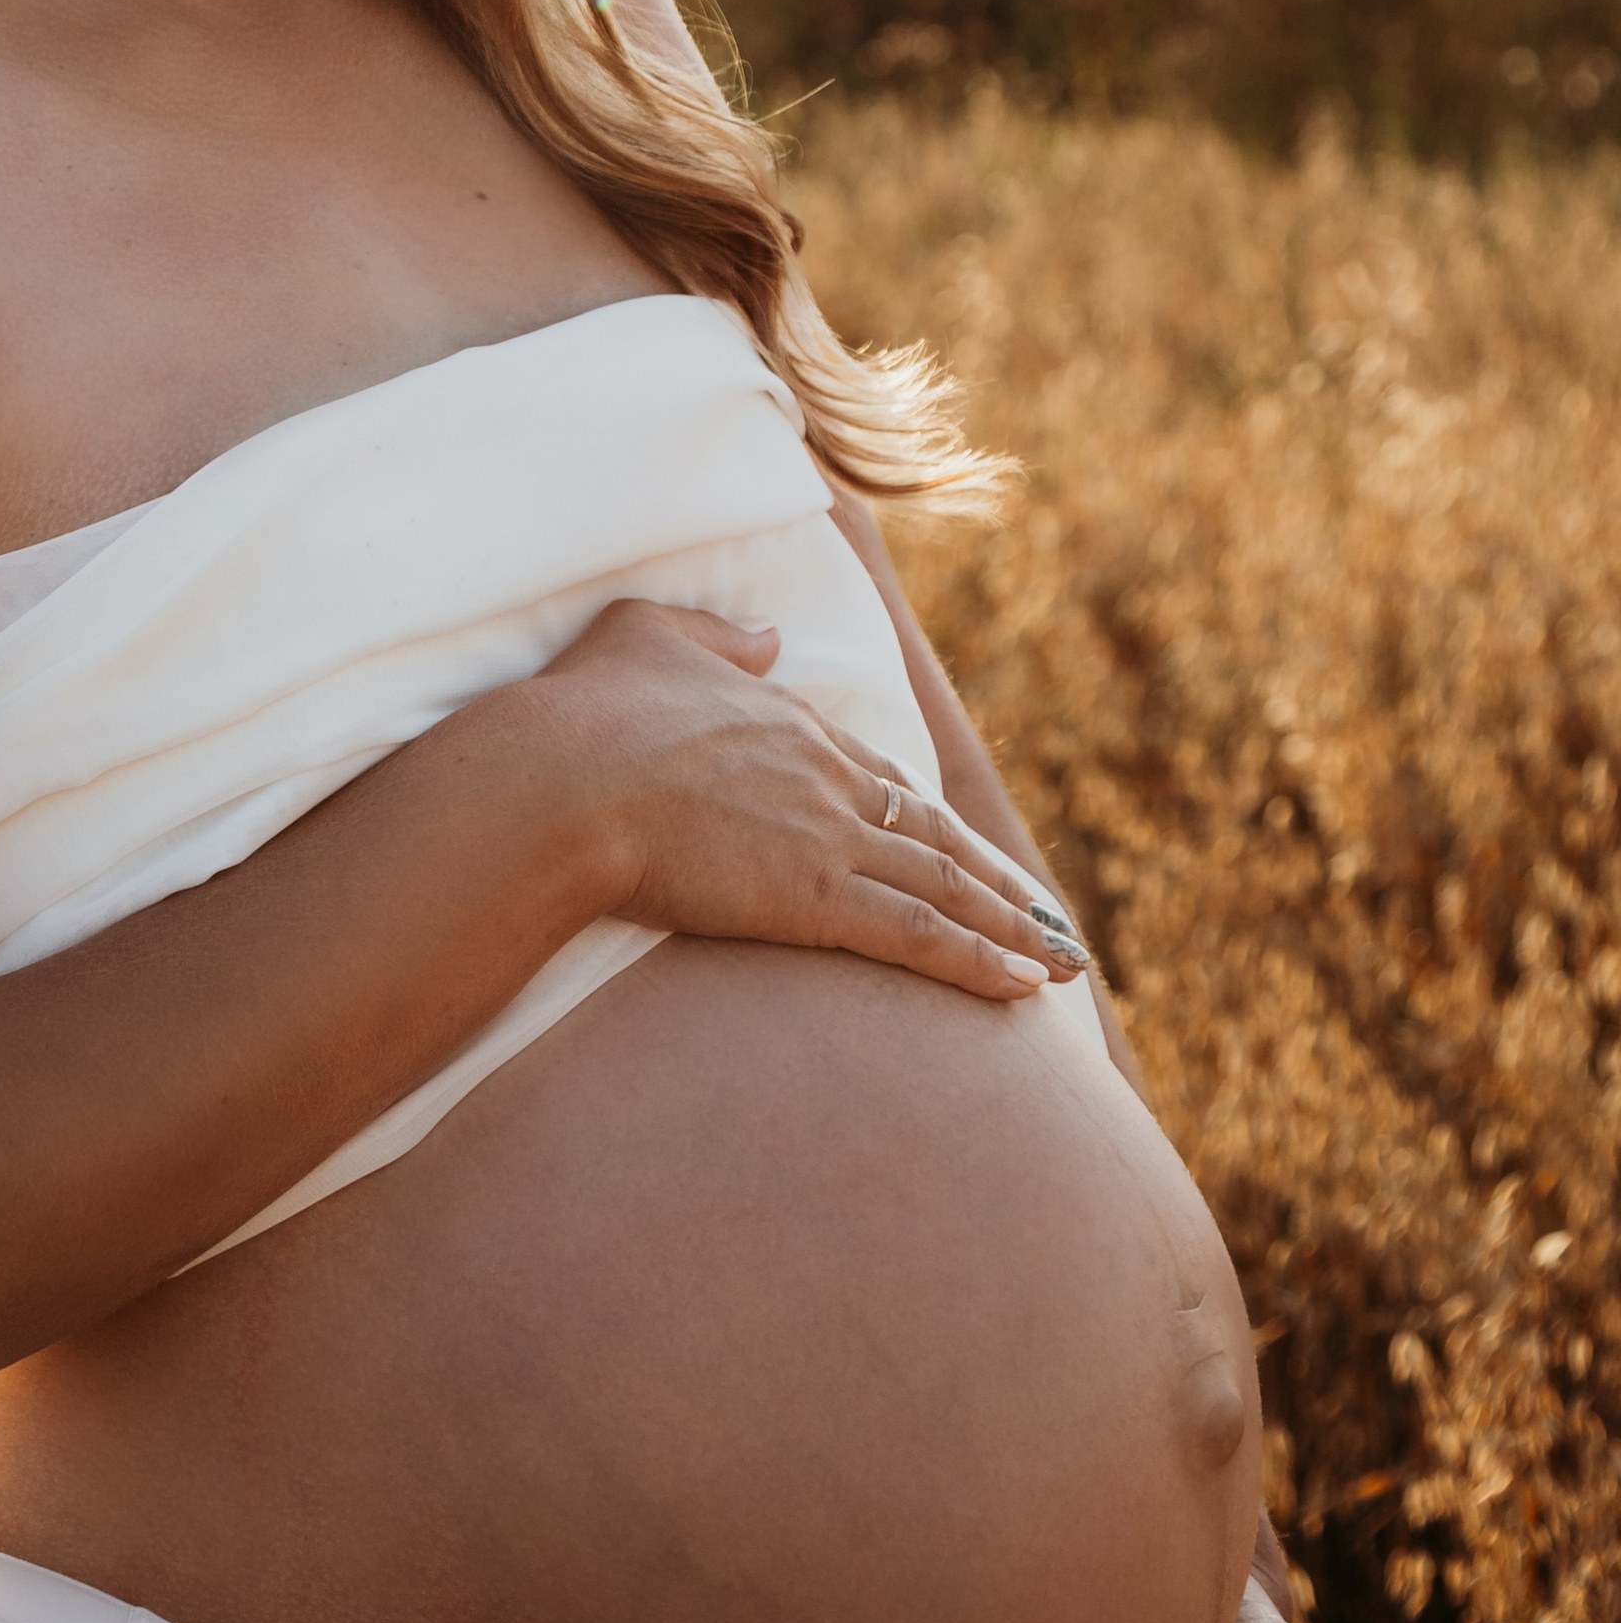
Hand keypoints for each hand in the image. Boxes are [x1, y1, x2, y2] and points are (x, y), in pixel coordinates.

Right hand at [537, 598, 1090, 1005]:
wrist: (563, 777)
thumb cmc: (586, 710)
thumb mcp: (648, 635)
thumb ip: (716, 637)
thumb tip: (768, 635)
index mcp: (788, 724)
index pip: (880, 779)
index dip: (928, 821)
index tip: (966, 853)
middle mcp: (825, 777)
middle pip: (931, 836)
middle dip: (996, 881)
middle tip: (1048, 919)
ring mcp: (826, 836)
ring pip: (943, 887)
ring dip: (1010, 929)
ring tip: (1060, 964)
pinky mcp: (815, 896)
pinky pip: (919, 934)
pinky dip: (980, 959)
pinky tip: (1022, 986)